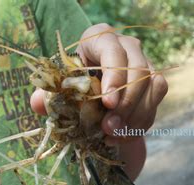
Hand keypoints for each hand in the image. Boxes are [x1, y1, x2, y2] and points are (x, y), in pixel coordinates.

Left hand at [31, 23, 167, 142]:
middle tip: (108, 128)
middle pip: (138, 70)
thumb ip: (48, 94)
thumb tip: (38, 103)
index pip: (112, 50)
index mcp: (100, 38)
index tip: (108, 103)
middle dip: (125, 103)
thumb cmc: (75, 84)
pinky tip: (122, 137)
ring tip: (113, 135)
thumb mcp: (60, 87)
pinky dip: (140, 123)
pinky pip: (155, 102)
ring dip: (135, 116)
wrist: (95, 94)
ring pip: (152, 86)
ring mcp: (145, 63)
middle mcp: (128, 46)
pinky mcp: (155, 83)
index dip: (113, 76)